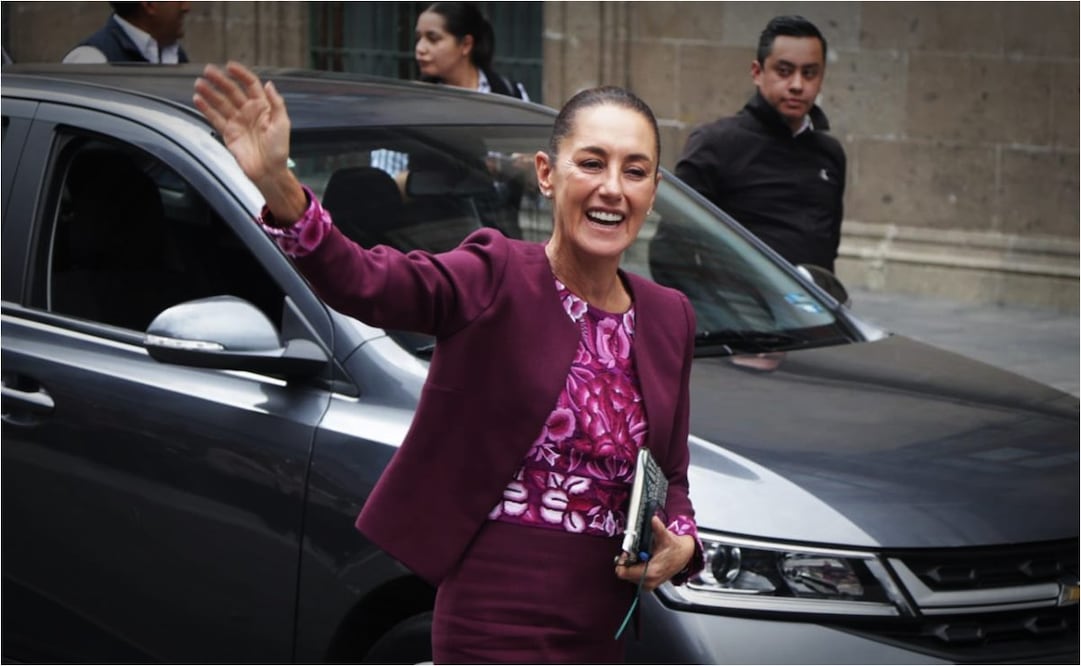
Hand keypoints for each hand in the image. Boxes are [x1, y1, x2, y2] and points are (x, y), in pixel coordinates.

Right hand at [193, 62, 305, 221]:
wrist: (268, 171)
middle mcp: (248, 112)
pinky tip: (198, 99)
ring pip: (221, 102)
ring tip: (199, 83)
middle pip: (232, 91)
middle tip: (208, 71)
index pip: (250, 85)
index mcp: (263, 107)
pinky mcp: (228, 133)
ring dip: (209, 92)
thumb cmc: (279, 149)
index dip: (241, 74)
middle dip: (220, 80)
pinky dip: (206, 109)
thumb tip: (269, 84)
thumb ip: (276, 103)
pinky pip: (215, 118)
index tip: (230, 66)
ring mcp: (237, 121)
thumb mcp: (283, 124)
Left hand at [614, 515, 694, 590]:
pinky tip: (643, 559)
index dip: (623, 560)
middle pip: (625, 574)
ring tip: (641, 554)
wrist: (684, 555)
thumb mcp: (666, 537)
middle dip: (627, 561)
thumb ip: (658, 528)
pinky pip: (634, 577)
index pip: (624, 573)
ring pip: (629, 576)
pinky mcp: (649, 583)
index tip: (628, 551)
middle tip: (634, 551)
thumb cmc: (676, 548)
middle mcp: (649, 581)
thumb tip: (653, 520)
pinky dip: (636, 568)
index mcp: (651, 572)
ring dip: (631, 564)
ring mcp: (649, 584)